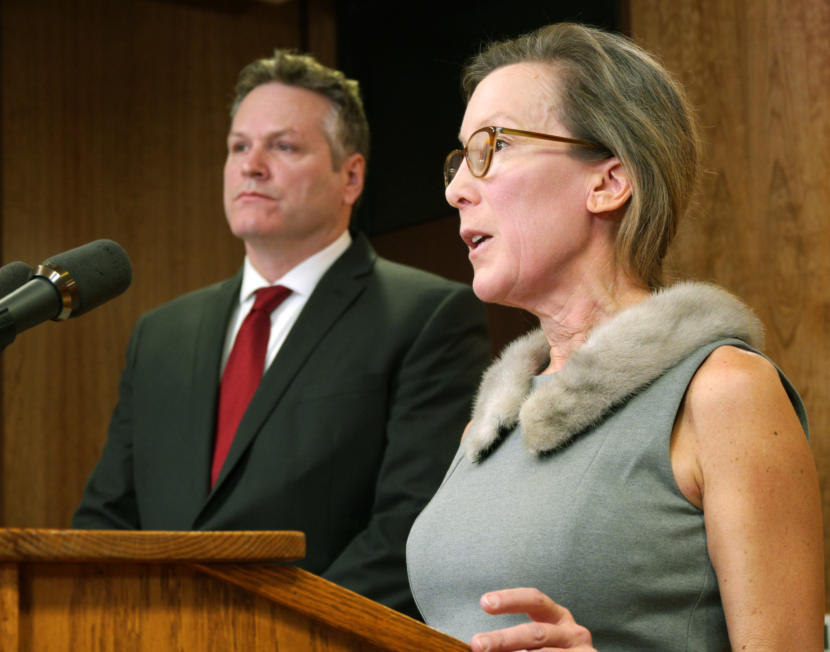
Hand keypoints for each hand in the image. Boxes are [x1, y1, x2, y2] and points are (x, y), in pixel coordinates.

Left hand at [469, 588, 595, 651]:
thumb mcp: (538, 642)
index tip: (484, 602)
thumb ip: (515, 641)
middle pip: (536, 633)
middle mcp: (573, 633)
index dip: (510, 599)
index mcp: (557, 617)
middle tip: (477, 644)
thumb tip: (479, 644)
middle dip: (503, 640)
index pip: (534, 600)